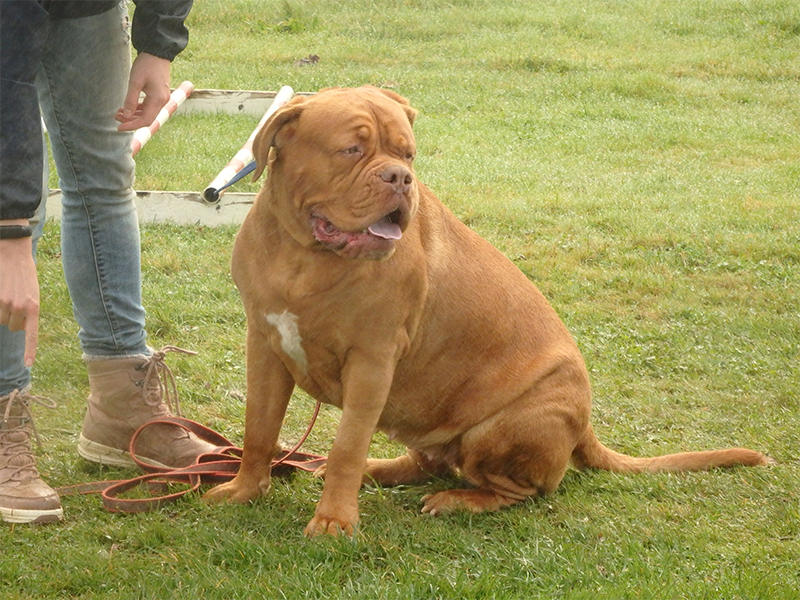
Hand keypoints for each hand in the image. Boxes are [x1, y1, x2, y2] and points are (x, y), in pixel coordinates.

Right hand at [0, 233, 39, 366]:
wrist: (13, 255)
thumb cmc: (25, 276)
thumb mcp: (33, 294)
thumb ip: (29, 311)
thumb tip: (20, 327)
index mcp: (34, 307)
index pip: (31, 334)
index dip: (30, 350)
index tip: (29, 364)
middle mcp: (20, 308)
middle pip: (13, 327)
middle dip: (13, 319)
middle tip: (16, 302)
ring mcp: (5, 303)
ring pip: (2, 320)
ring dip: (3, 312)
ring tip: (8, 295)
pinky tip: (4, 296)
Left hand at [115, 53, 171, 131]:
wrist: (157, 53)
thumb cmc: (146, 65)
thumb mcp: (135, 82)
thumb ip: (130, 100)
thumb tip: (126, 116)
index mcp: (158, 100)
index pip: (145, 120)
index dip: (132, 126)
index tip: (119, 127)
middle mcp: (162, 102)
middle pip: (147, 119)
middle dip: (131, 121)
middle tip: (116, 117)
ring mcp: (161, 99)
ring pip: (147, 113)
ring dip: (134, 115)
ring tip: (119, 112)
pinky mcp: (158, 95)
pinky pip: (148, 107)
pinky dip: (138, 109)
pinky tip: (128, 107)